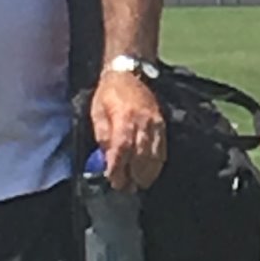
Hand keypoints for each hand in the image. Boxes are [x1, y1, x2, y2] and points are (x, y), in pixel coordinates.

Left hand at [90, 71, 166, 191]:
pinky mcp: (162, 124)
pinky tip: (150, 172)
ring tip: (139, 184)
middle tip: (126, 188)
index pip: (122, 149)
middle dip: (133, 175)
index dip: (118, 168)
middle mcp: (142, 121)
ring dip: (147, 173)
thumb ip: (102, 135)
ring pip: (154, 155)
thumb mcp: (97, 111)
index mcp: (123, 117)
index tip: (113, 180)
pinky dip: (158, 163)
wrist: (130, 73)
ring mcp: (155, 123)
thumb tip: (106, 158)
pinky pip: (162, 148)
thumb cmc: (109, 93)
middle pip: (140, 155)